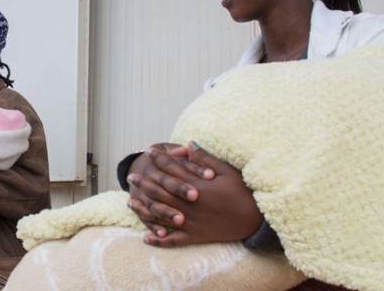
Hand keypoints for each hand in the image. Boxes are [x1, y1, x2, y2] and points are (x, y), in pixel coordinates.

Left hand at [141, 143, 263, 246]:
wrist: (254, 219)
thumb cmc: (242, 192)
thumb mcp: (226, 171)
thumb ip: (205, 158)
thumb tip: (188, 143)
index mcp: (196, 186)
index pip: (172, 170)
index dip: (159, 159)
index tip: (148, 152)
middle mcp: (189, 204)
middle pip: (160, 191)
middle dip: (144, 183)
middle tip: (131, 177)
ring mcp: (190, 222)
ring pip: (161, 215)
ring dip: (143, 209)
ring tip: (130, 202)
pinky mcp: (194, 236)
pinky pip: (172, 240)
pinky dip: (158, 239)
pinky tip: (145, 237)